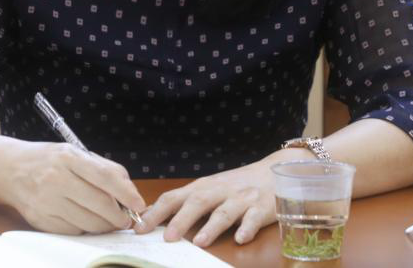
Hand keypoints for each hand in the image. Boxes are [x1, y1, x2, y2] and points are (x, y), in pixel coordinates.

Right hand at [0, 140, 146, 234]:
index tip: (139, 204)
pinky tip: (87, 220)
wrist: (10, 170)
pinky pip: (74, 231)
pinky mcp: (41, 220)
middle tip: (127, 218)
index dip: (126, 193)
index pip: (105, 177)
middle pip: (99, 204)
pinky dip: (86, 229)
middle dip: (120, 216)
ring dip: (106, 226)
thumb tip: (130, 191)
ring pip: (88, 223)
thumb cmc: (50, 160)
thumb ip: (104, 168)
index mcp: (68, 158)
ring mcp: (47, 201)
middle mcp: (56, 179)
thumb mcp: (75, 153)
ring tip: (110, 220)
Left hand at [136, 160, 277, 246]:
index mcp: (203, 187)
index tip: (139, 228)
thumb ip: (184, 202)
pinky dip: (247, 228)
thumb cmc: (236, 185)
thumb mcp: (209, 189)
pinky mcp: (262, 207)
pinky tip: (240, 238)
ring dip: (212, 227)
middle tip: (167, 238)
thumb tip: (150, 214)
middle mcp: (220, 191)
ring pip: (224, 212)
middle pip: (198, 202)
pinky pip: (254, 218)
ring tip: (199, 241)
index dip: (156, 213)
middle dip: (181, 220)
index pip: (174, 197)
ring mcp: (241, 199)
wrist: (274, 170)